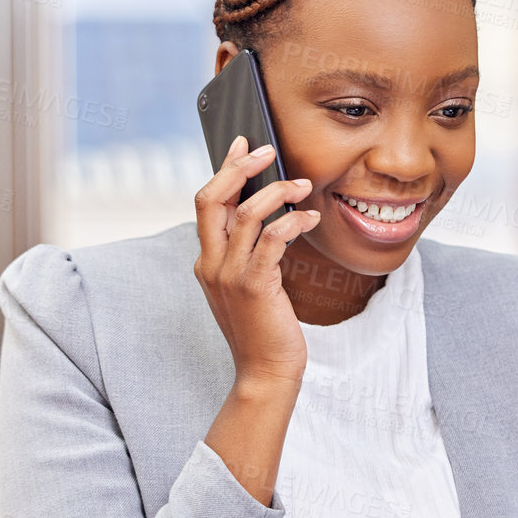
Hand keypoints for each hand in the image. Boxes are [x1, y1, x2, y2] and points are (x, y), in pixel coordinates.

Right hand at [193, 135, 320, 393]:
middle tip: (268, 151)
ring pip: (245, 214)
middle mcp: (211, 264)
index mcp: (206, 261)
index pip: (207, 202)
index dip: (224, 169)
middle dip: (240, 168)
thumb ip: (248, 252)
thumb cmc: (264, 328)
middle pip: (212, 198)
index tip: (243, 145)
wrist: (266, 372)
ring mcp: (229, 275)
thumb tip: (269, 212)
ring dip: (277, 191)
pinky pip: (272, 238)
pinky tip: (311, 218)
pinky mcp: (254, 286)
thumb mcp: (247, 284)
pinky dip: (293, 220)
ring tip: (304, 185)